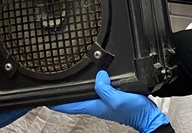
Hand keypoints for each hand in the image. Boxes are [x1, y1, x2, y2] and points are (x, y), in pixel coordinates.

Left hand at [50, 71, 170, 132]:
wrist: (146, 115)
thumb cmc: (134, 110)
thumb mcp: (117, 98)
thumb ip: (105, 88)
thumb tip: (98, 76)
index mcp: (94, 106)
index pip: (69, 105)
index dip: (57, 102)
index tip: (45, 98)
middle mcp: (96, 104)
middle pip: (74, 100)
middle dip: (63, 95)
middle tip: (53, 88)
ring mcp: (102, 102)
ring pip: (83, 95)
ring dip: (74, 91)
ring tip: (65, 85)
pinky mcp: (109, 98)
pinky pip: (95, 91)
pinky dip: (88, 87)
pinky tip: (90, 82)